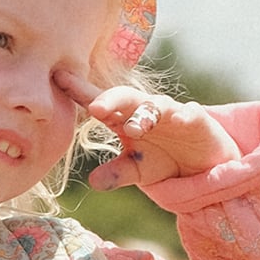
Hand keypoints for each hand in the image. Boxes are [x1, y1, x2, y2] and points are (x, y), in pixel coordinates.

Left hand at [57, 74, 239, 192]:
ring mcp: (171, 112)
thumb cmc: (162, 160)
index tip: (58, 78)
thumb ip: (116, 174)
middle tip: (95, 108)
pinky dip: (184, 115)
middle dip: (110, 100)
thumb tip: (93, 181)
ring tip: (133, 128)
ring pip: (154, 106)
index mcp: (124, 119)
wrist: (201, 165)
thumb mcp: (136, 172)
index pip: (99, 103)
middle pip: (125, 99)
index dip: (79, 91)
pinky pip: (189, 114)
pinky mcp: (196, 119)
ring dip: (144, 115)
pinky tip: (179, 118)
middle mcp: (145, 110)